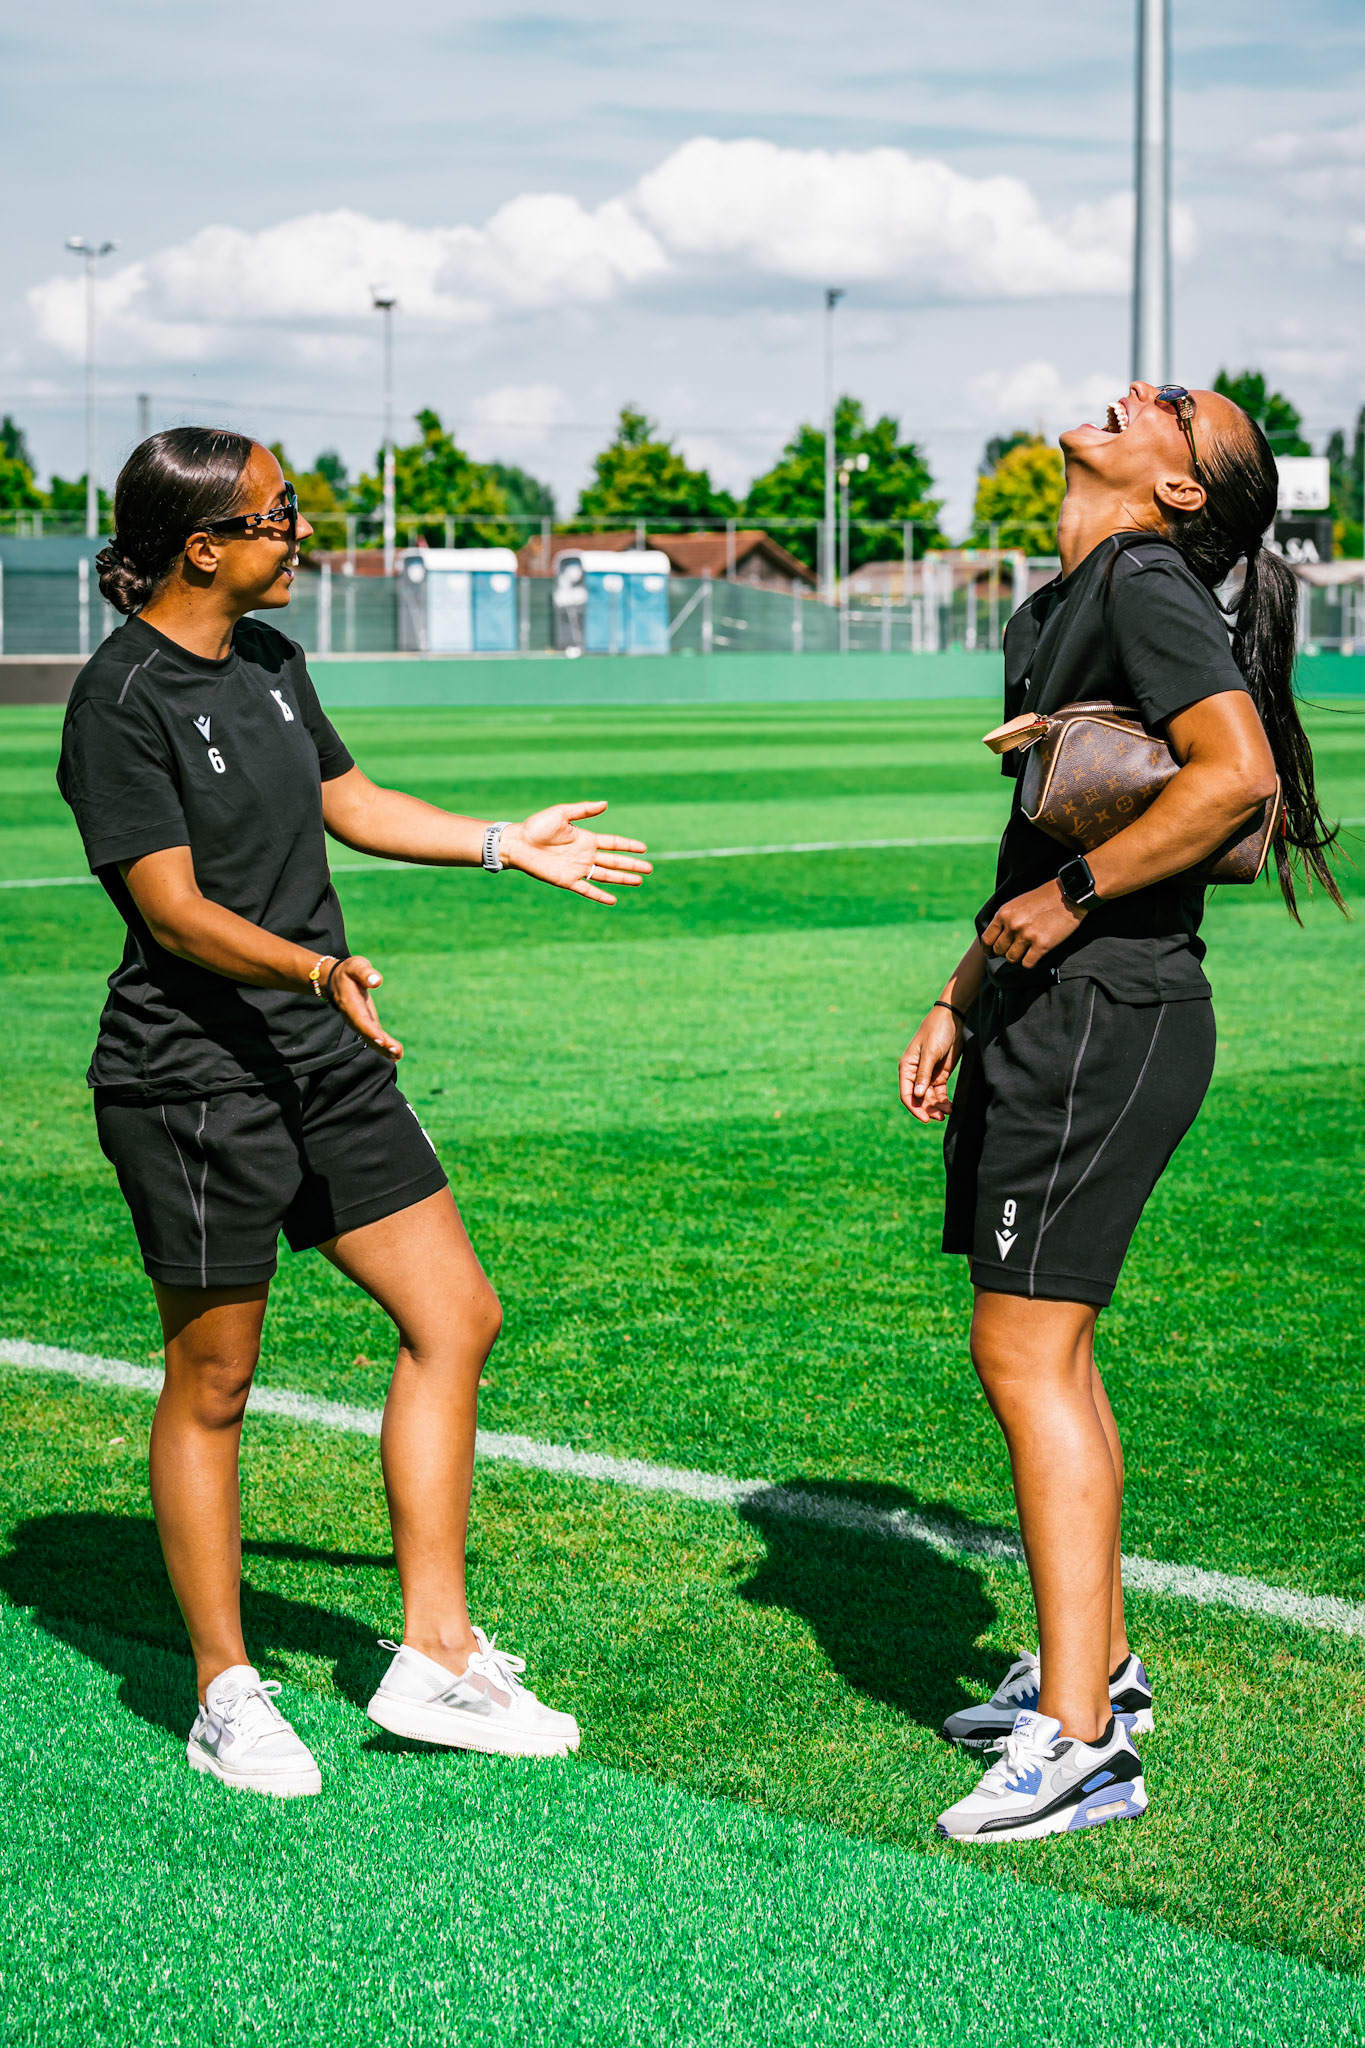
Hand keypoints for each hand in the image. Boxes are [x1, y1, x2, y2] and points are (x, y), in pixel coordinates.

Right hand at [327, 955, 402, 1062]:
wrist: (335, 980)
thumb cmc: (348, 971)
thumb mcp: (355, 966)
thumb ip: (365, 973)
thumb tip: (377, 980)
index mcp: (350, 1004)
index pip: (361, 1020)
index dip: (370, 1031)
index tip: (382, 1040)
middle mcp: (353, 1017)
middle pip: (366, 1034)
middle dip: (380, 1044)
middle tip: (396, 1052)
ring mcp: (358, 1022)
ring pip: (370, 1039)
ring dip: (383, 1049)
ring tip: (398, 1055)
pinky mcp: (365, 1023)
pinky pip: (373, 1037)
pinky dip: (383, 1047)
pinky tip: (395, 1055)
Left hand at [501, 802, 650, 904]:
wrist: (518, 843)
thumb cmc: (537, 826)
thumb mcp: (561, 813)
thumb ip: (584, 810)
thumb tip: (606, 803)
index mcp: (586, 838)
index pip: (613, 843)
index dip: (628, 845)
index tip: (644, 848)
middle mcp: (585, 855)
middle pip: (614, 861)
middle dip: (632, 865)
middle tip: (649, 869)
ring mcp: (578, 869)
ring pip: (606, 876)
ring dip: (622, 879)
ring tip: (639, 881)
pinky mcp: (567, 881)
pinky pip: (587, 890)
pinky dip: (600, 895)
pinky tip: (613, 900)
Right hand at [899, 1005, 963, 1123]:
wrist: (953, 1019)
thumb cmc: (936, 1032)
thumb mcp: (930, 1053)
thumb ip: (924, 1074)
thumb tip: (918, 1095)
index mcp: (907, 1067)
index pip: (906, 1093)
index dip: (914, 1108)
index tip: (925, 1119)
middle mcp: (915, 1074)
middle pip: (919, 1098)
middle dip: (928, 1109)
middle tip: (939, 1118)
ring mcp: (928, 1075)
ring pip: (930, 1098)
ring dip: (937, 1107)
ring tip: (947, 1113)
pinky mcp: (941, 1074)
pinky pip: (940, 1092)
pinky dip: (944, 1100)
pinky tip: (950, 1107)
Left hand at [978, 879, 1083, 970]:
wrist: (1068, 895)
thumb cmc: (1043, 898)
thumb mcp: (1017, 903)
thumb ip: (1005, 919)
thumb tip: (996, 937)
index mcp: (1004, 914)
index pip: (987, 939)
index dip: (988, 949)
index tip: (992, 952)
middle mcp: (1013, 925)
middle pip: (999, 951)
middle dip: (1004, 952)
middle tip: (1014, 950)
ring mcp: (1027, 936)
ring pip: (1012, 959)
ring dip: (1018, 957)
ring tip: (1026, 951)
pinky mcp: (1042, 945)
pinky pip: (1027, 964)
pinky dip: (1030, 962)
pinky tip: (1035, 955)